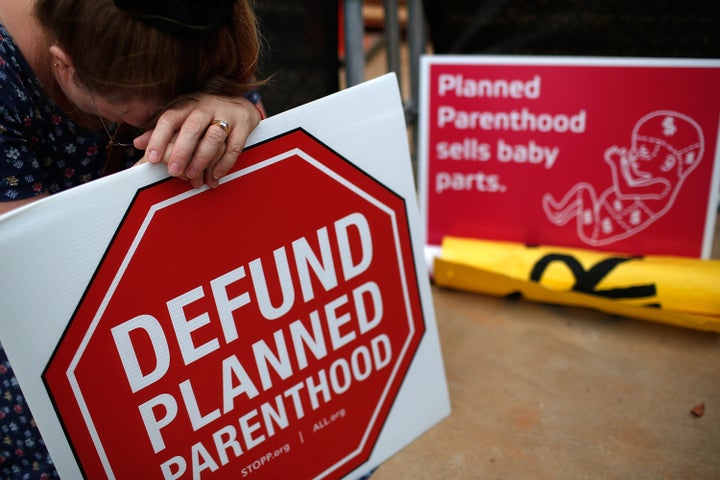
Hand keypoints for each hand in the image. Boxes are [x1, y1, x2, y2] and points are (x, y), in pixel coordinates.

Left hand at [133, 95, 263, 187]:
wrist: (241, 103)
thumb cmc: (207, 115)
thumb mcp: (184, 119)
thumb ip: (163, 132)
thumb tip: (137, 143)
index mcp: (187, 105)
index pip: (169, 119)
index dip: (158, 138)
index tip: (151, 159)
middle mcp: (206, 107)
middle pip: (192, 127)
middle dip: (182, 151)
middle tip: (174, 171)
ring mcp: (226, 114)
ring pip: (214, 136)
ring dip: (203, 159)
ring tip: (194, 177)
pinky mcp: (244, 124)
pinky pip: (234, 146)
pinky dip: (225, 163)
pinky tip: (215, 175)